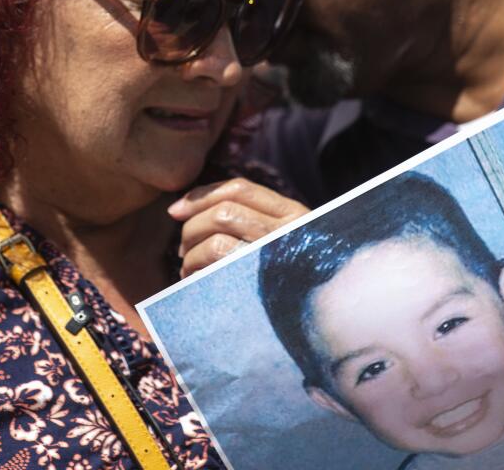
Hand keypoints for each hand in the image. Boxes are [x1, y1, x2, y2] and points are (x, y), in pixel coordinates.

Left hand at [168, 178, 307, 277]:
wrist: (327, 315)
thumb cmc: (294, 274)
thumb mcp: (285, 236)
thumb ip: (255, 217)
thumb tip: (192, 206)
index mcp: (292, 213)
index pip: (239, 189)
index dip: (201, 195)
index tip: (176, 210)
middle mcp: (286, 232)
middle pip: (222, 214)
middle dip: (191, 229)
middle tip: (181, 248)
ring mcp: (275, 260)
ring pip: (215, 244)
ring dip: (190, 256)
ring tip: (187, 268)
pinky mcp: (261, 288)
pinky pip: (216, 274)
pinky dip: (196, 274)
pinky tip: (194, 282)